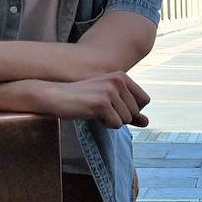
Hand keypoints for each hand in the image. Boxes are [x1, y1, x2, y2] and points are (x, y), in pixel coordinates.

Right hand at [34, 71, 150, 127]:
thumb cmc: (82, 100)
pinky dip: (105, 124)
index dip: (132, 110)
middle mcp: (119, 80)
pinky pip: (116, 124)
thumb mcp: (109, 103)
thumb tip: (147, 122)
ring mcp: (110, 90)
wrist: (55, 97)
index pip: (145, 100)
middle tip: (101, 109)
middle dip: (120, 117)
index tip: (114, 106)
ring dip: (111, 121)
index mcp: (122, 76)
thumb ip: (128, 111)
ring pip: (126, 120)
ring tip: (95, 110)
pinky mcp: (102, 102)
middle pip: (136, 112)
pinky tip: (91, 114)